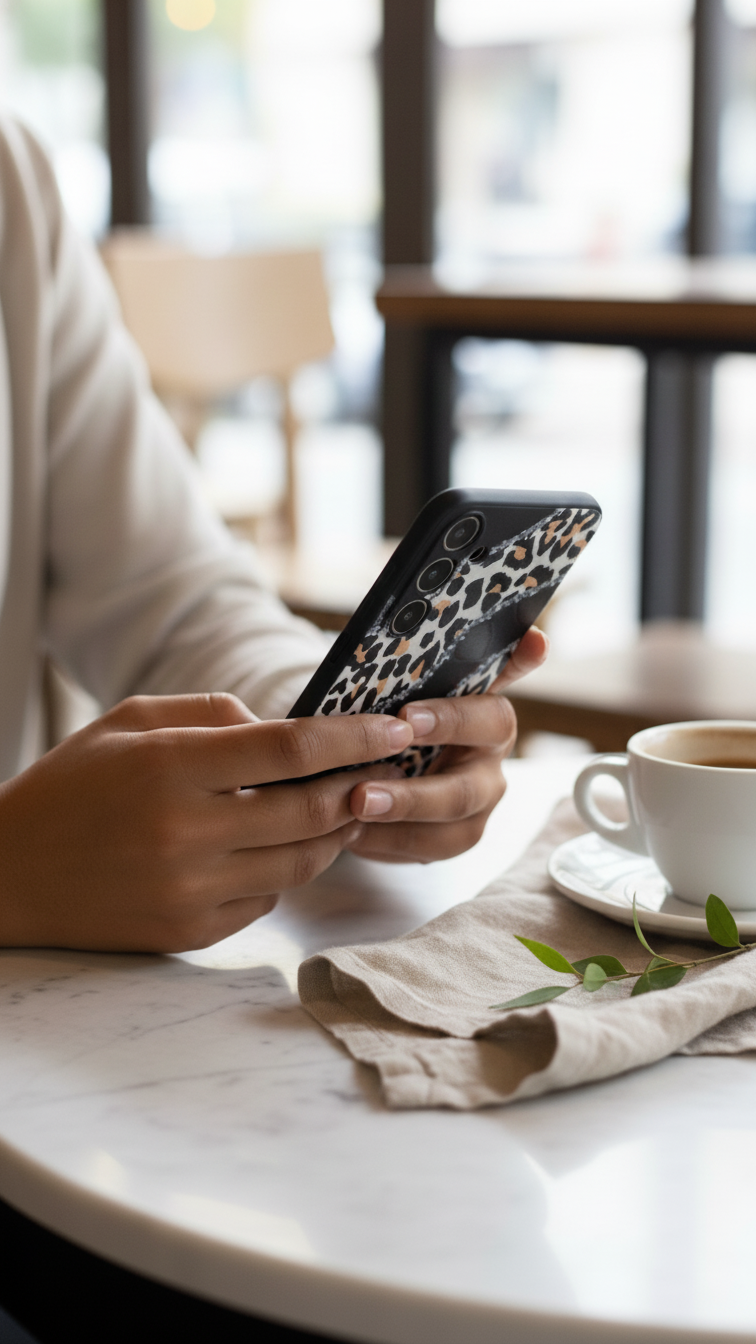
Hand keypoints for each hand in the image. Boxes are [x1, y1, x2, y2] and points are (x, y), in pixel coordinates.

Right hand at [0, 694, 413, 952]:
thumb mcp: (130, 722)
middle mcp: (186, 833)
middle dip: (361, 788)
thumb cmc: (71, 786)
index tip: (396, 728)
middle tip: (387, 771)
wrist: (7, 875)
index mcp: (171, 767)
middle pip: (310, 811)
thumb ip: (213, 715)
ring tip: (347, 808)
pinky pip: (265, 902)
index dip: (354, 737)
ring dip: (334, 834)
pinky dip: (284, 873)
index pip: (290, 750)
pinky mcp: (189, 933)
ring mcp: (189, 891)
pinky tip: (281, 849)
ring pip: (300, 864)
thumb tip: (284, 731)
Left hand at [346, 626, 547, 862]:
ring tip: (353, 813)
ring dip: (398, 824)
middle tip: (364, 790)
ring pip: (449, 828)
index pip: (489, 715)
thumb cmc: (406, 709)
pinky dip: (386, 842)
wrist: (391, 746)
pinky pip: (425, 850)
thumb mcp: (417, 681)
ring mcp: (475, 808)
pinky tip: (350, 833)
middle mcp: (490, 766)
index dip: (454, 717)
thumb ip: (442, 660)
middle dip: (414, 793)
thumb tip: (523, 638)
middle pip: (466, 789)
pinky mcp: (450, 839)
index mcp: (490, 719)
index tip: (407, 716)